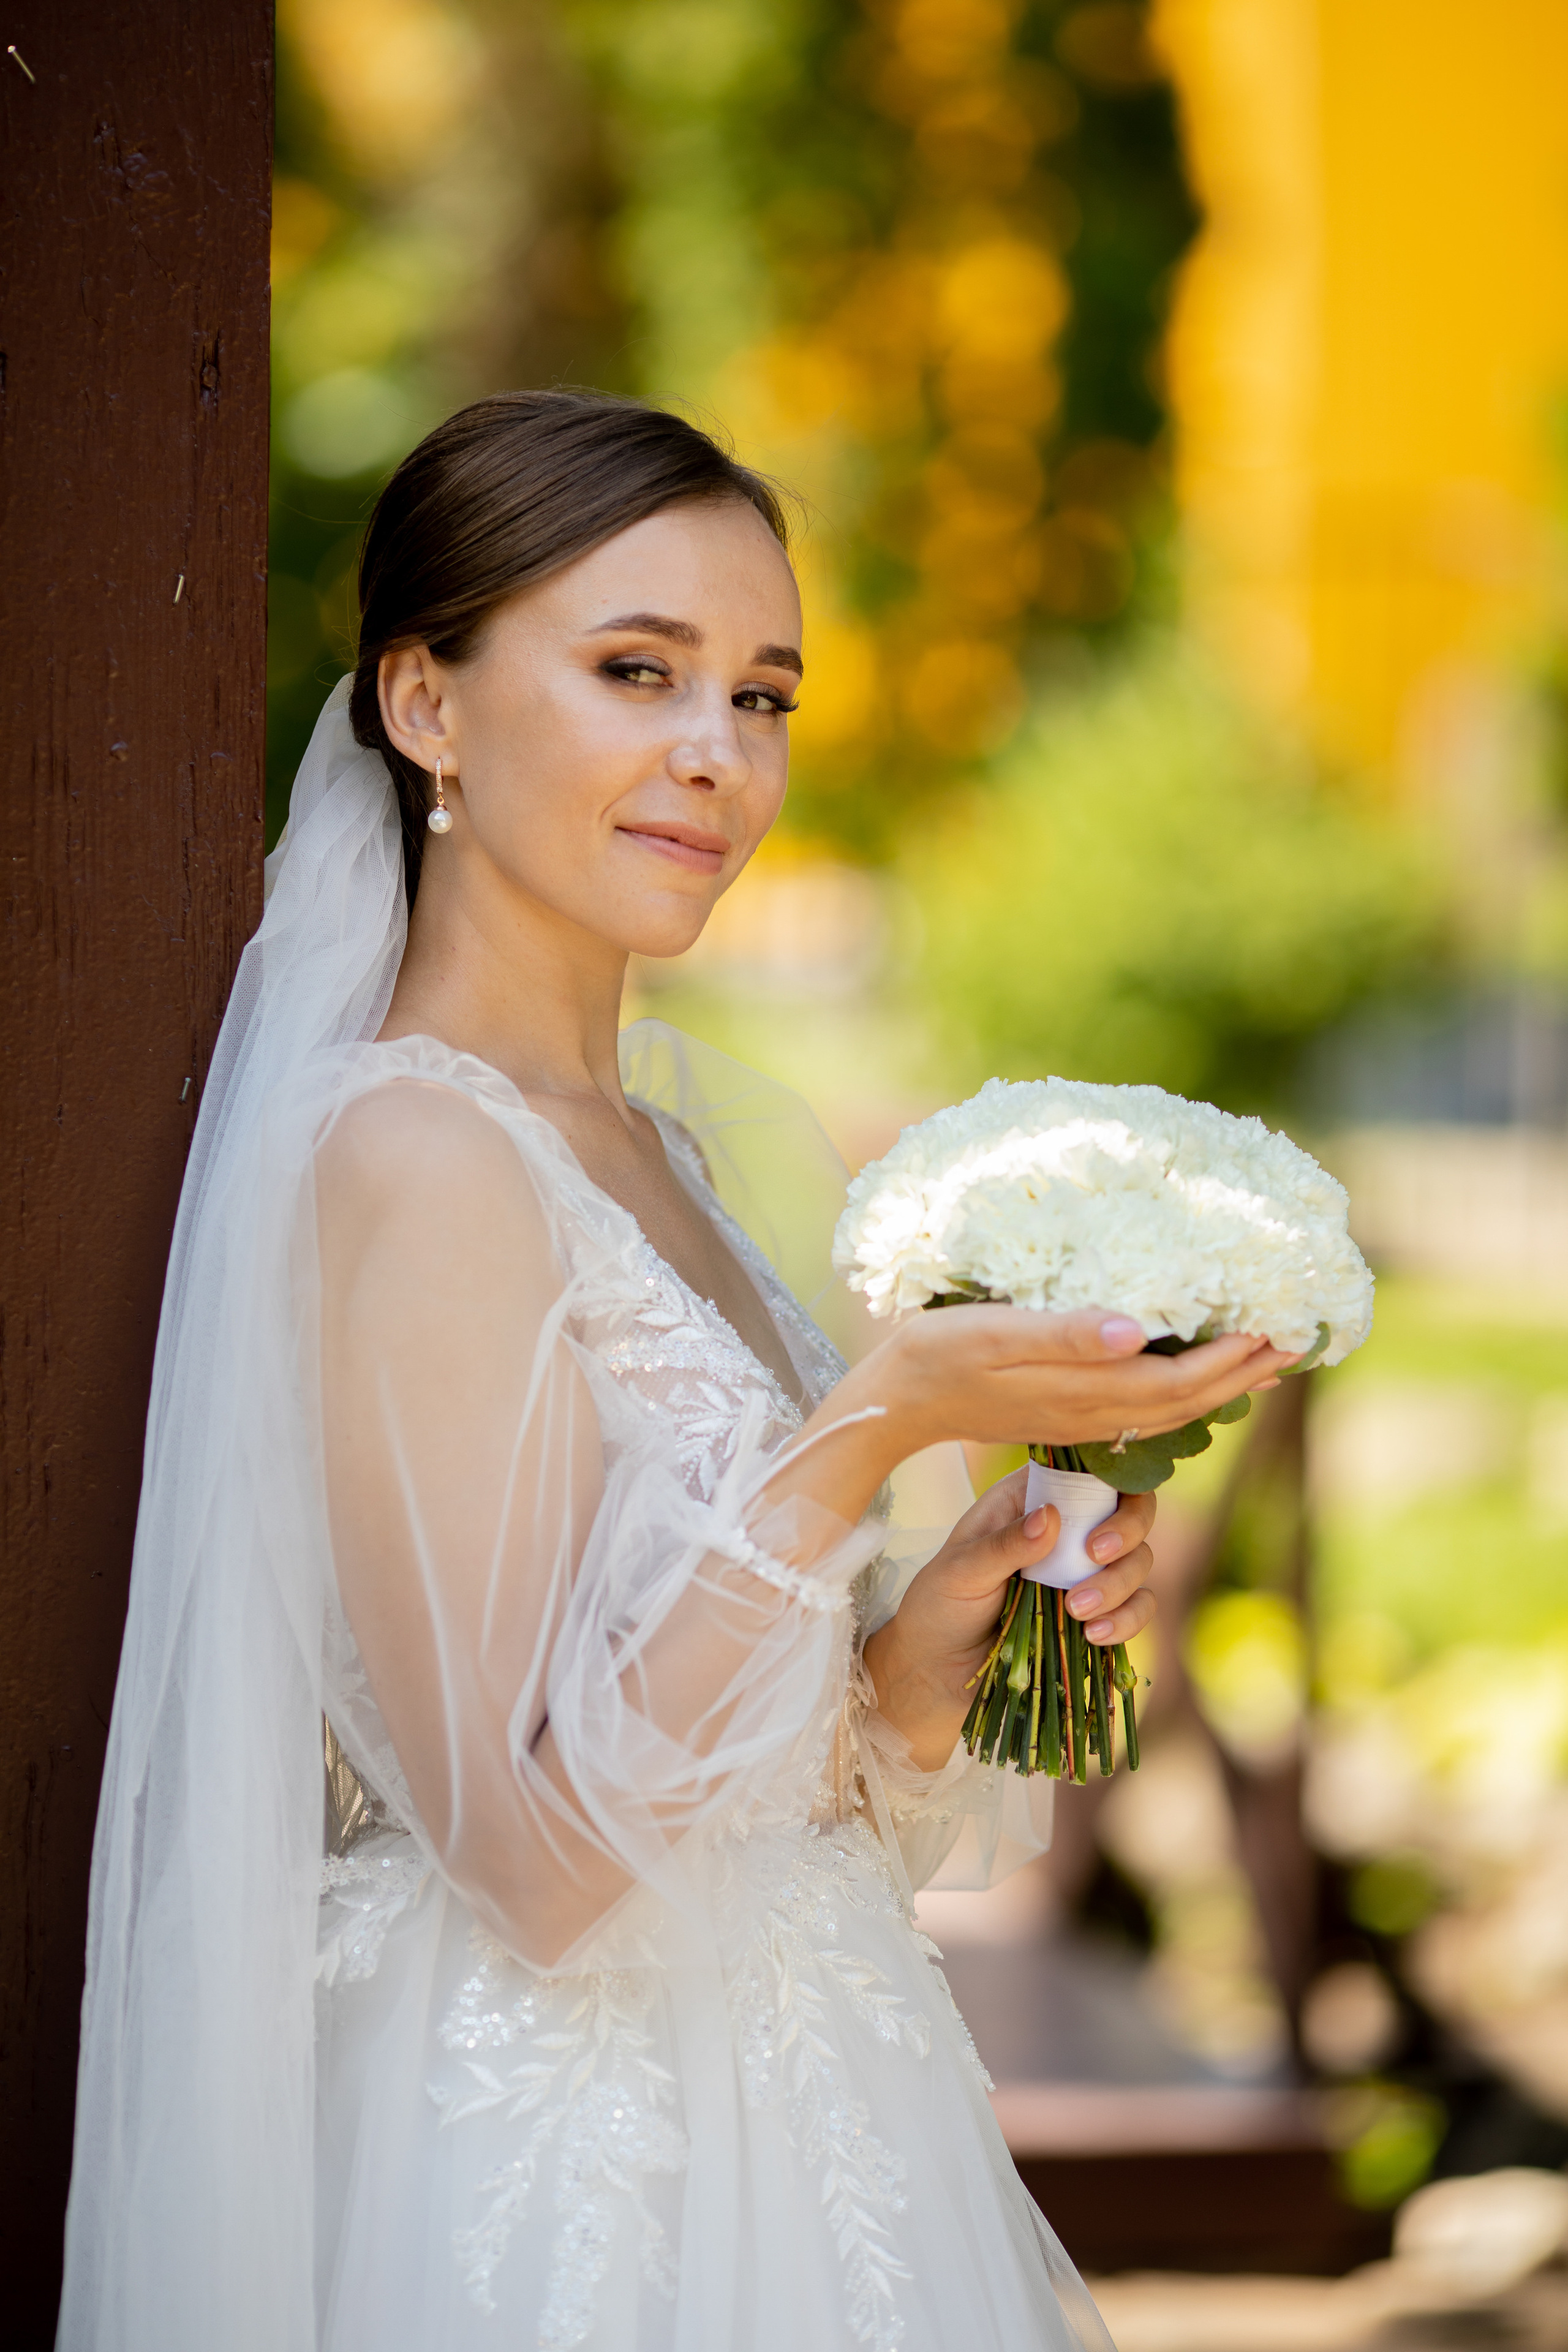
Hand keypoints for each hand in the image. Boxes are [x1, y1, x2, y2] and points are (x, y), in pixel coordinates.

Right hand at [760, 1305, 1290, 1569]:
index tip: (1280, 1330)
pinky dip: (1184, 1389)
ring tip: (1267, 1357)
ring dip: (1223, 1384)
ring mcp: (1079, 1419)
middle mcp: (1090, 1413)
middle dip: (1244, 1374)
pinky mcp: (1065, 1413)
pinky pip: (1144, 1410)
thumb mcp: (992, 1335)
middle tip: (1300, 1339)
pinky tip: (1194, 1371)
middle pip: (1186, 1403)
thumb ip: (1064, 1336)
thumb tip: (1135, 1333)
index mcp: (1081, 1392)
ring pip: (1170, 1411)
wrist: (890, 1401)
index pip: (1176, 1382)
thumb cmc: (934, 1355)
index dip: (1231, 1360)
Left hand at [861, 1467, 1157, 1769]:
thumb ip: (1004, 1545)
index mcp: (1030, 1500)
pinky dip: (1128, 1621)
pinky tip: (1094, 1637)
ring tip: (1077, 1612)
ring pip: (1139, 1561)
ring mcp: (1086, 1573)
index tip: (1095, 1517)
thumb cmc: (940, 1607)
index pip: (1090, 1472)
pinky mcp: (1099, 1616)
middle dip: (1126, 1532)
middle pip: (1132, 1511)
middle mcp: (1067, 1530)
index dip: (1112, 1481)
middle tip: (1095, 1556)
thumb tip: (1050, 1516)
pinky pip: (1137, 1608)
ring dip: (1120, 1584)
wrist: (936, 1673)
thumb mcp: (961, 1571)